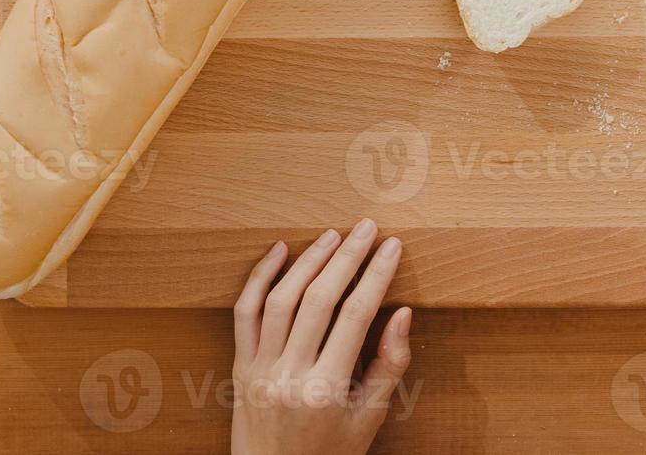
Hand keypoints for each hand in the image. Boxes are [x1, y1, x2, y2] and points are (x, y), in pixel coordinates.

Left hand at [231, 219, 412, 454]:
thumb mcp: (370, 418)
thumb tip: (404, 314)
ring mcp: (260, 370)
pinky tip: (279, 252)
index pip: (356, 315)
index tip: (393, 247)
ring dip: (308, 261)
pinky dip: (260, 278)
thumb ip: (388, 365)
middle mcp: (289, 375)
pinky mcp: (241, 367)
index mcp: (326, 389)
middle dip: (346, 257)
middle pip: (319, 299)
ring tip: (332, 236)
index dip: (376, 275)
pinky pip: (245, 313)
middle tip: (366, 228)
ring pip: (281, 299)